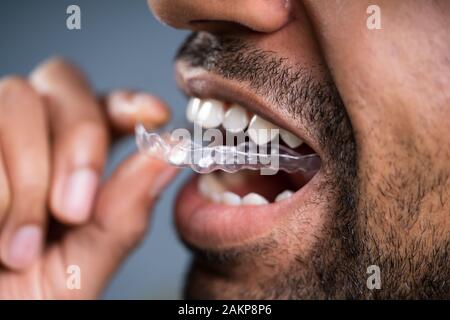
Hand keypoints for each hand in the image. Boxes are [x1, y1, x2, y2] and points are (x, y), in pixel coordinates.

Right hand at [0, 58, 177, 298]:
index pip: (106, 106)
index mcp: (73, 162)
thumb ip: (126, 213)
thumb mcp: (84, 265)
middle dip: (78, 141)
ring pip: (18, 98)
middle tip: (74, 209)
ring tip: (21, 246)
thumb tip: (171, 153)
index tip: (156, 114)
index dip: (130, 101)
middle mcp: (34, 138)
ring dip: (28, 177)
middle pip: (64, 81)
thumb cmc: (25, 298)